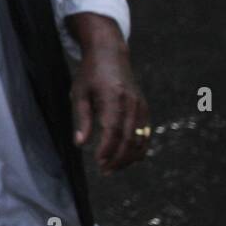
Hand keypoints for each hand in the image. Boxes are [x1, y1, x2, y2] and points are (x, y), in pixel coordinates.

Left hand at [70, 22, 149, 174]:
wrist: (110, 54)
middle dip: (118, 159)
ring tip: (114, 168)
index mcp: (113, 98)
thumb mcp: (79, 93)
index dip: (107, 149)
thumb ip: (81, 119)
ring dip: (129, 157)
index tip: (98, 163)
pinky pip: (145, 133)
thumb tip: (80, 144)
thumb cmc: (90, 73)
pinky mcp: (144, 108)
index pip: (113, 130)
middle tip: (105, 171)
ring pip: (140, 139)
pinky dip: (139, 148)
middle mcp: (131, 103)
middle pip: (129, 139)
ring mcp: (140, 106)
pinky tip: (128, 158)